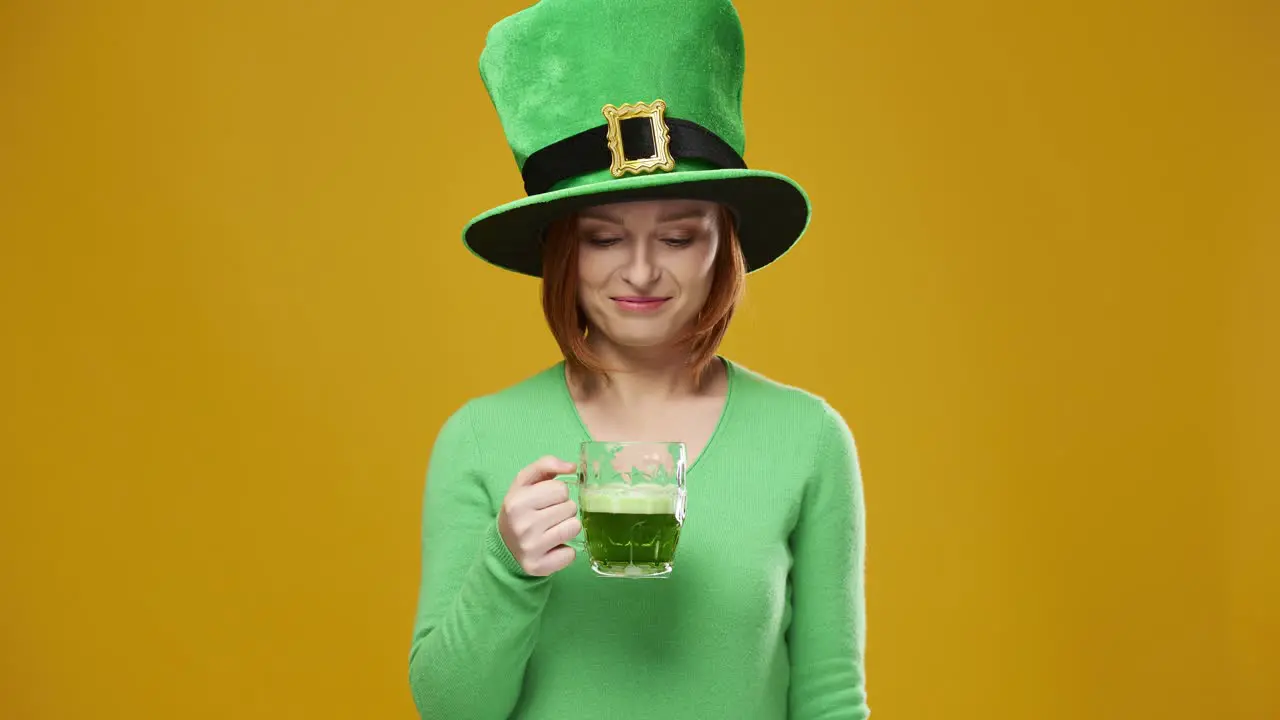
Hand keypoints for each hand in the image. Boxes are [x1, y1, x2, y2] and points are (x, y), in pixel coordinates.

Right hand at [497, 456, 580, 576]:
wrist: (504, 545)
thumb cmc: (520, 509)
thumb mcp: (525, 483)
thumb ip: (546, 465)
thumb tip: (572, 466)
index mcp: (517, 501)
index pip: (561, 489)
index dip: (558, 493)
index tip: (546, 500)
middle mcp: (522, 525)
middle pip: (570, 508)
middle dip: (564, 509)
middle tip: (549, 516)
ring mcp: (531, 548)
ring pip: (574, 528)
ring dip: (568, 528)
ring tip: (553, 530)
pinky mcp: (539, 567)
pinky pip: (571, 554)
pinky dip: (565, 551)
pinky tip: (552, 547)